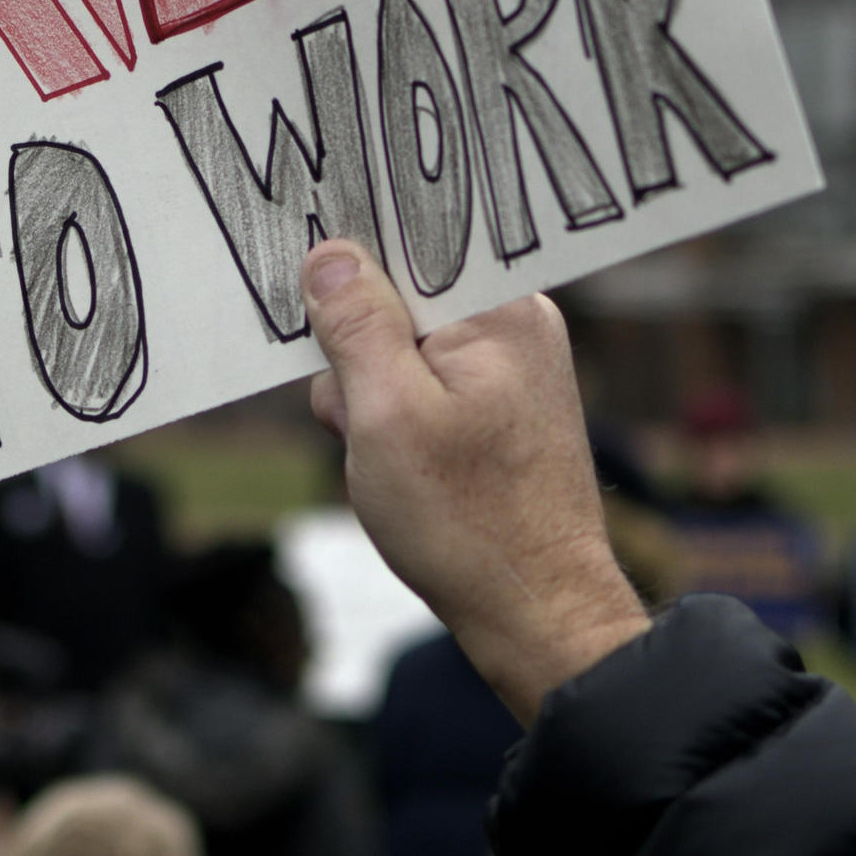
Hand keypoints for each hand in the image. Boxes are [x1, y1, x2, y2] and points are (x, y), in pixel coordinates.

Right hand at [304, 240, 647, 721]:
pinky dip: (398, 425)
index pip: (409, 240)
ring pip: (401, 352)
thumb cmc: (469, 523)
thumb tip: (332, 254)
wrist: (539, 616)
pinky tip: (406, 472)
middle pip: (396, 300)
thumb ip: (356, 324)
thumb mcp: (386, 414)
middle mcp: (514, 322)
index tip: (316, 295)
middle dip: (359, 355)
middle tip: (363, 419)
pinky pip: (423, 391)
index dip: (353, 263)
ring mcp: (509, 368)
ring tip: (390, 461)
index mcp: (499, 306)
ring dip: (374, 401)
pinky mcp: (499, 409)